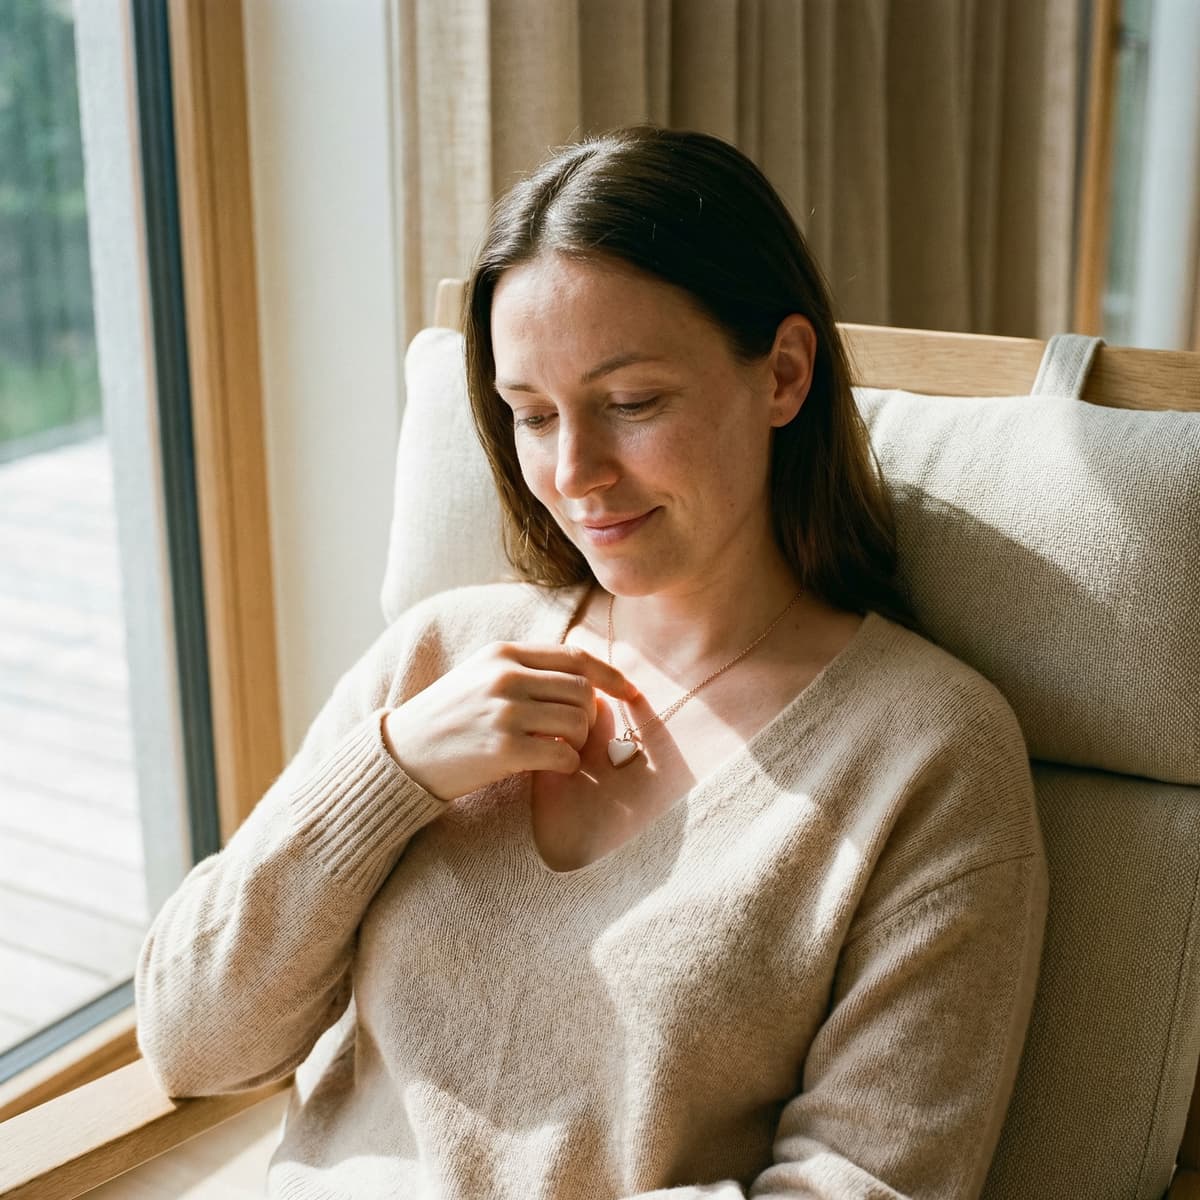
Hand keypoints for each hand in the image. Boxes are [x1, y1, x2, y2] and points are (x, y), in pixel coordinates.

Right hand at [381, 641, 638, 801]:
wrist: (402, 753)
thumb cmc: (448, 717)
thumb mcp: (480, 676)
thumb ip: (526, 671)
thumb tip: (586, 684)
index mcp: (502, 653)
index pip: (575, 657)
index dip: (610, 676)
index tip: (630, 692)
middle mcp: (505, 676)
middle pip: (581, 690)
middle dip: (589, 715)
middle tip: (575, 734)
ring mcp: (505, 712)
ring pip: (578, 721)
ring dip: (579, 741)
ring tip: (559, 749)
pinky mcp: (504, 749)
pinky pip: (563, 756)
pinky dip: (566, 765)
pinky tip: (550, 767)